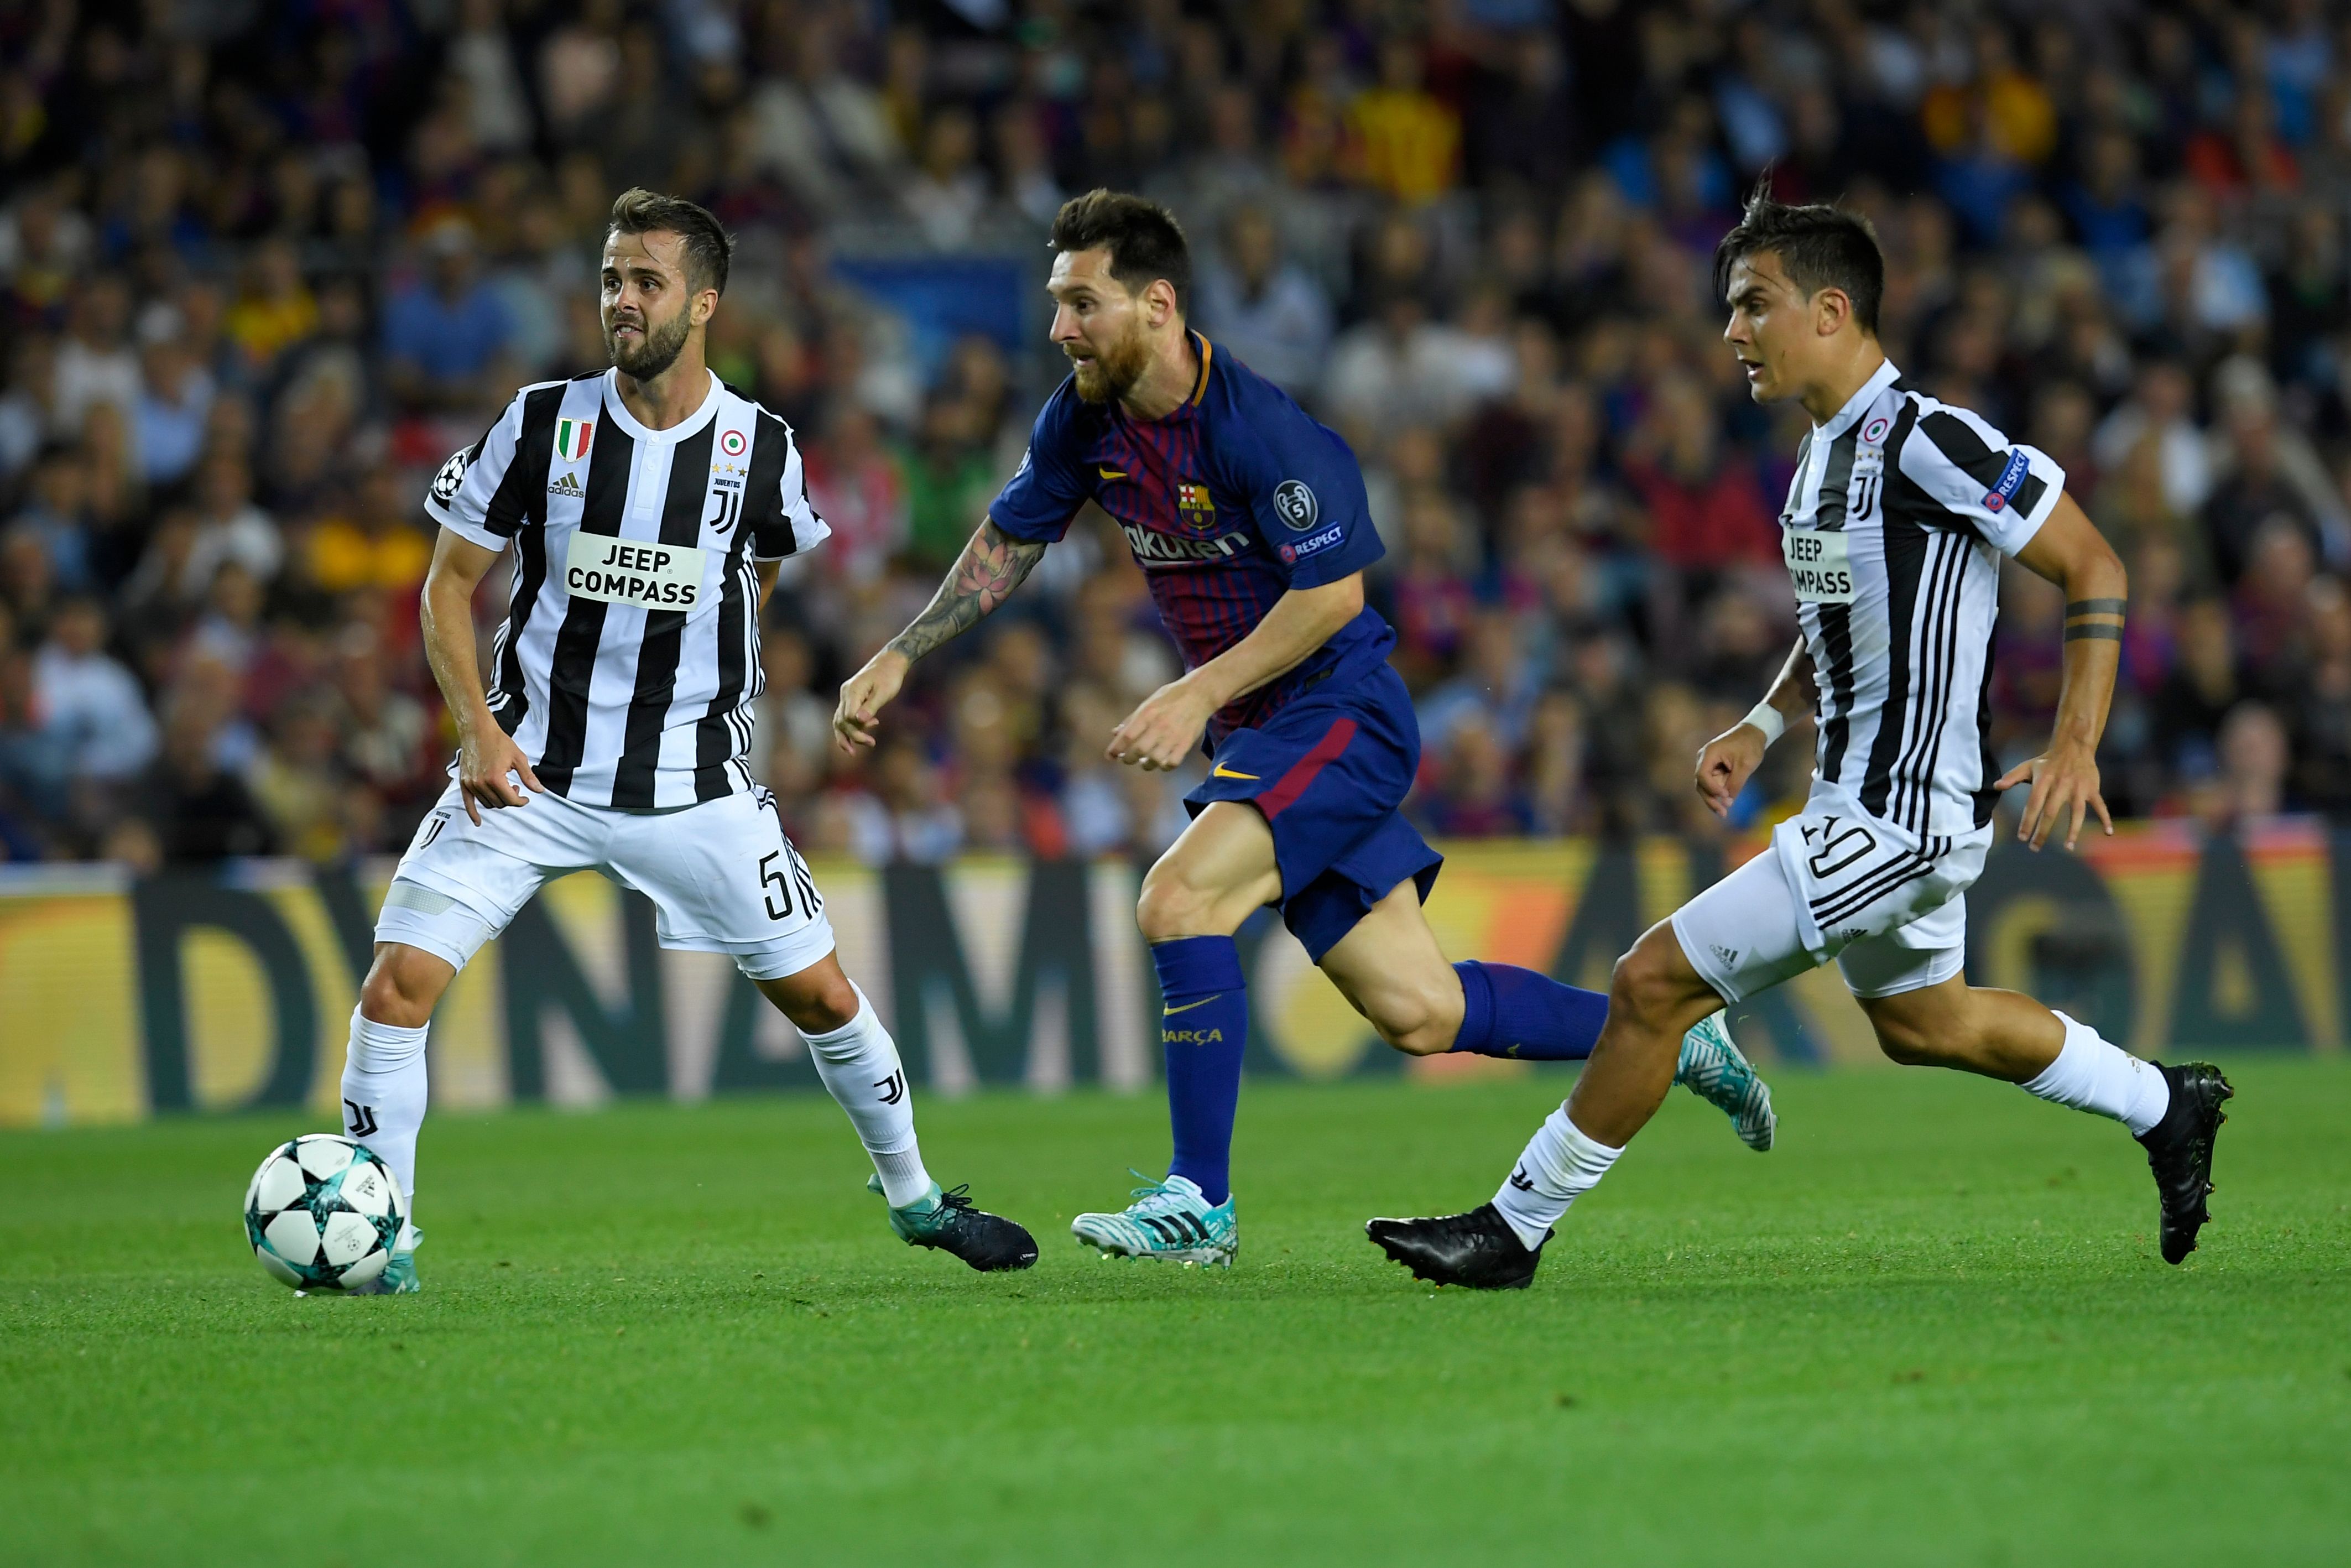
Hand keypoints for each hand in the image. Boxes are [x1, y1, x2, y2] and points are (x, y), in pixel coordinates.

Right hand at [456, 723, 540, 824]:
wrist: (478, 731)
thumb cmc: (498, 741)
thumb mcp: (518, 758)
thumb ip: (528, 777)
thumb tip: (539, 790)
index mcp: (495, 778)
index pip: (511, 800)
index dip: (521, 801)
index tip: (525, 798)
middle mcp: (481, 783)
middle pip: (499, 803)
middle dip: (510, 799)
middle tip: (515, 788)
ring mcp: (470, 783)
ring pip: (487, 803)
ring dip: (498, 801)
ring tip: (503, 788)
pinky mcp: (464, 782)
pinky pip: (467, 803)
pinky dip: (473, 813)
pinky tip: (478, 822)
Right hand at [834, 650, 908, 752]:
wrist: (891, 662)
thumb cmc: (890, 676)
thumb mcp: (884, 692)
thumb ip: (871, 707)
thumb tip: (859, 721)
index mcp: (852, 691)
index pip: (848, 717)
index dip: (857, 729)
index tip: (872, 734)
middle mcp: (846, 693)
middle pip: (842, 721)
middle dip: (853, 735)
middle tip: (871, 743)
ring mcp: (847, 695)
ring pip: (839, 720)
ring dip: (847, 735)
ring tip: (853, 752)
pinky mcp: (851, 698)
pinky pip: (846, 716)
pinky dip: (851, 727)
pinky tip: (865, 731)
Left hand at [1106, 676, 1215, 770]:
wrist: (1200, 693)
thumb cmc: (1171, 697)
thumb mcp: (1149, 702)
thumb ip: (1132, 719)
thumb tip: (1115, 733)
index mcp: (1147, 713)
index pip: (1126, 736)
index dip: (1115, 749)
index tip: (1110, 756)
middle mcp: (1159, 726)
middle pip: (1138, 750)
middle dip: (1128, 759)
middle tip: (1127, 759)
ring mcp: (1174, 735)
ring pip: (1154, 760)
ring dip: (1146, 764)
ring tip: (1144, 762)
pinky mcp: (1186, 743)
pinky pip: (1172, 763)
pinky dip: (1164, 767)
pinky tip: (1161, 763)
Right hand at [1693, 723, 1768, 818]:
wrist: (1754, 733)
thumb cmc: (1750, 745)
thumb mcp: (1745, 765)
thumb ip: (1735, 784)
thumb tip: (1728, 802)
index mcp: (1709, 754)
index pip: (1702, 776)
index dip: (1712, 789)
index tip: (1725, 796)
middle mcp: (1704, 759)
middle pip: (1701, 784)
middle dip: (1710, 799)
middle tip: (1723, 813)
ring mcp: (1709, 765)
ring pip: (1706, 787)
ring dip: (1714, 799)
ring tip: (1724, 813)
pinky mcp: (1715, 769)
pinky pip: (1713, 785)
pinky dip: (1719, 795)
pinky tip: (1725, 805)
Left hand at [1995, 739, 2112, 850]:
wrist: (2074, 747)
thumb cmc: (2047, 761)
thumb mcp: (2028, 766)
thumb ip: (2012, 777)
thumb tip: (1995, 786)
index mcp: (2043, 781)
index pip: (2033, 804)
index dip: (2027, 821)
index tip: (2022, 837)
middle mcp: (2061, 785)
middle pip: (2051, 812)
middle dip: (2043, 831)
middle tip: (2035, 848)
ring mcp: (2078, 788)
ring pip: (2077, 813)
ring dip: (2073, 831)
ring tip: (2068, 847)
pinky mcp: (2092, 790)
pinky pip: (2100, 806)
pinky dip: (2106, 818)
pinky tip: (2108, 832)